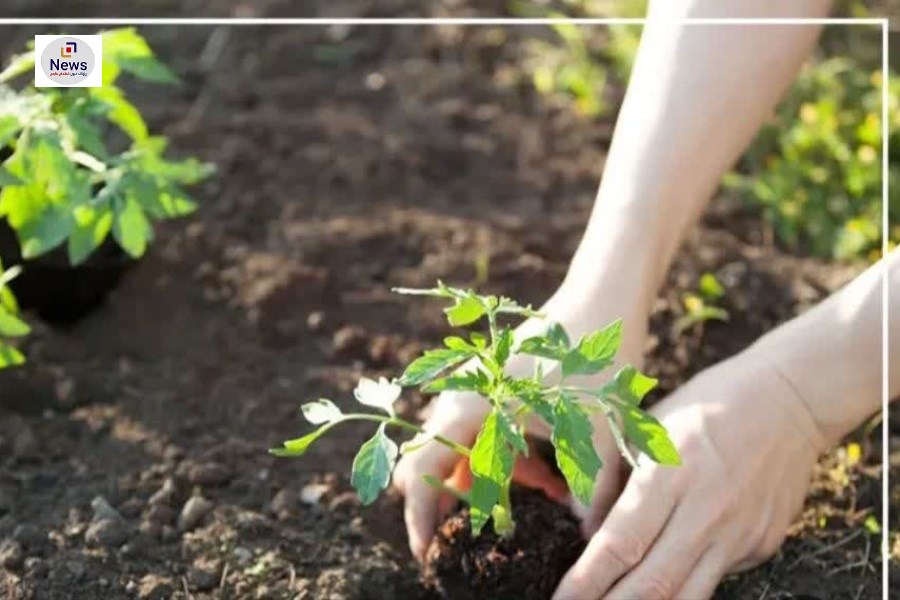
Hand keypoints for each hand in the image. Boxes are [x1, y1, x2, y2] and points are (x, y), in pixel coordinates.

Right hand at [393, 289, 648, 559]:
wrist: (606, 296)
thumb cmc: (595, 360)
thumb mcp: (595, 432)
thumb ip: (588, 492)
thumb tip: (588, 540)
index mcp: (470, 407)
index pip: (421, 473)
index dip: (419, 519)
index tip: (427, 554)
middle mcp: (462, 397)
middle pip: (432, 463)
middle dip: (455, 501)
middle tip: (487, 528)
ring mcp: (476, 388)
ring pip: (461, 450)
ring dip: (489, 479)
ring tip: (543, 492)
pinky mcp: (494, 385)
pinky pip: (484, 432)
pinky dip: (505, 459)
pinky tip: (549, 470)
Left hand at [554, 351, 825, 599]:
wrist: (789, 399)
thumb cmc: (705, 405)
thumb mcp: (649, 427)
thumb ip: (615, 482)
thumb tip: (589, 534)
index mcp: (671, 472)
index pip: (621, 543)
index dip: (587, 580)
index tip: (562, 599)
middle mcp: (707, 510)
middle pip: (653, 584)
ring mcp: (739, 533)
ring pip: (688, 597)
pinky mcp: (762, 545)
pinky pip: (714, 578)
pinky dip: (683, 588)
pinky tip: (660, 587)